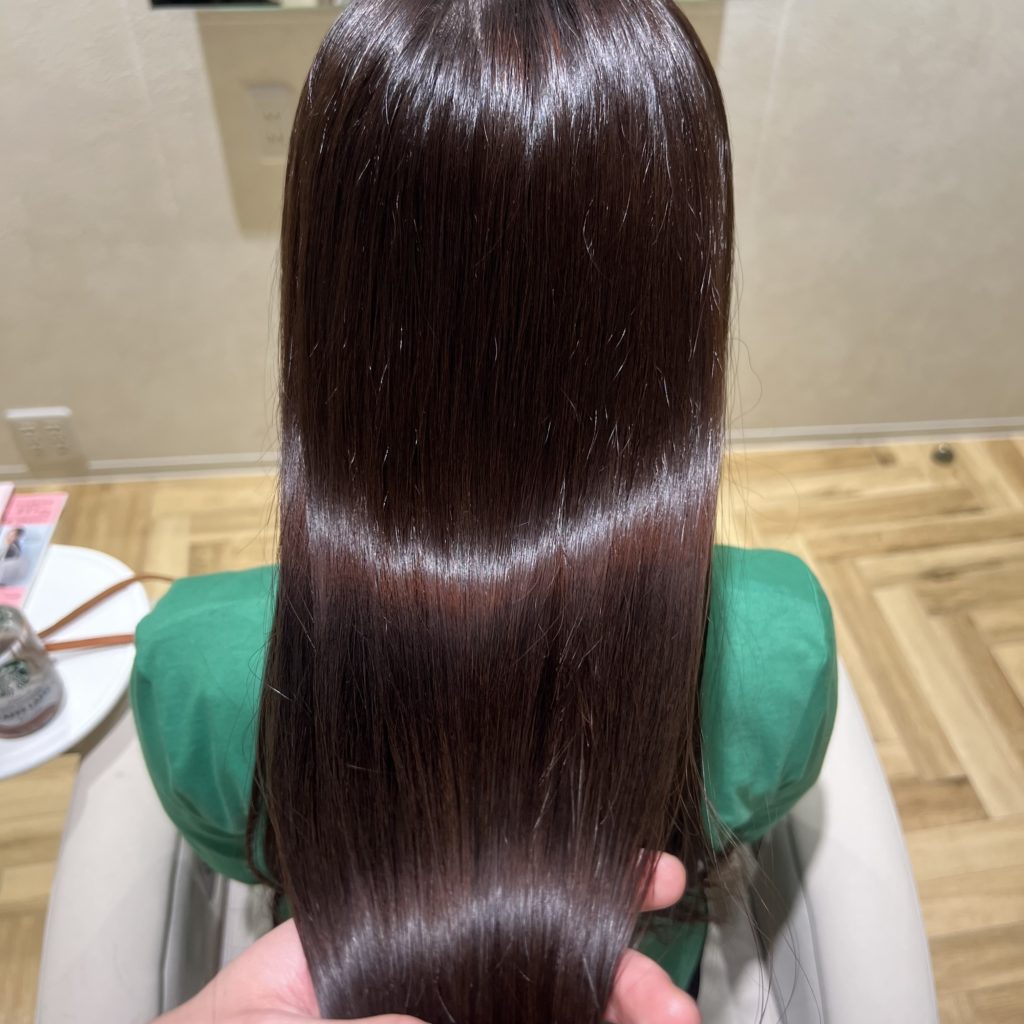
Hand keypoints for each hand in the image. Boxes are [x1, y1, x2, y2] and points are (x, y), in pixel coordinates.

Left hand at [156, 853, 697, 1023]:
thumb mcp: (257, 1022)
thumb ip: (340, 1020)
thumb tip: (425, 1018)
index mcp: (375, 940)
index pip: (482, 891)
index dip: (566, 878)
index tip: (641, 875)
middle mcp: (419, 986)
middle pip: (532, 963)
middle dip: (614, 976)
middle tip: (671, 1003)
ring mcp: (442, 1019)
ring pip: (538, 1013)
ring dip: (610, 1019)